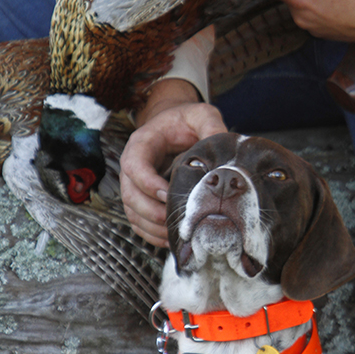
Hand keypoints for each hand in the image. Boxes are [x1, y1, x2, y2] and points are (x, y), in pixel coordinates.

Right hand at [120, 80, 226, 246]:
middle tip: (175, 220)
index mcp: (142, 143)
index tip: (168, 194)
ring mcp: (134, 185)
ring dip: (152, 227)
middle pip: (130, 195)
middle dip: (151, 212)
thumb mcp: (200, 115)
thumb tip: (224, 145)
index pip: (134, 165)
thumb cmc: (184, 120)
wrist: (173, 125)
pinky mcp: (141, 199)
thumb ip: (211, 125)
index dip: (148, 183)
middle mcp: (132, 165)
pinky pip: (139, 222)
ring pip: (133, 212)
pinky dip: (152, 234)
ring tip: (176, 234)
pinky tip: (171, 239)